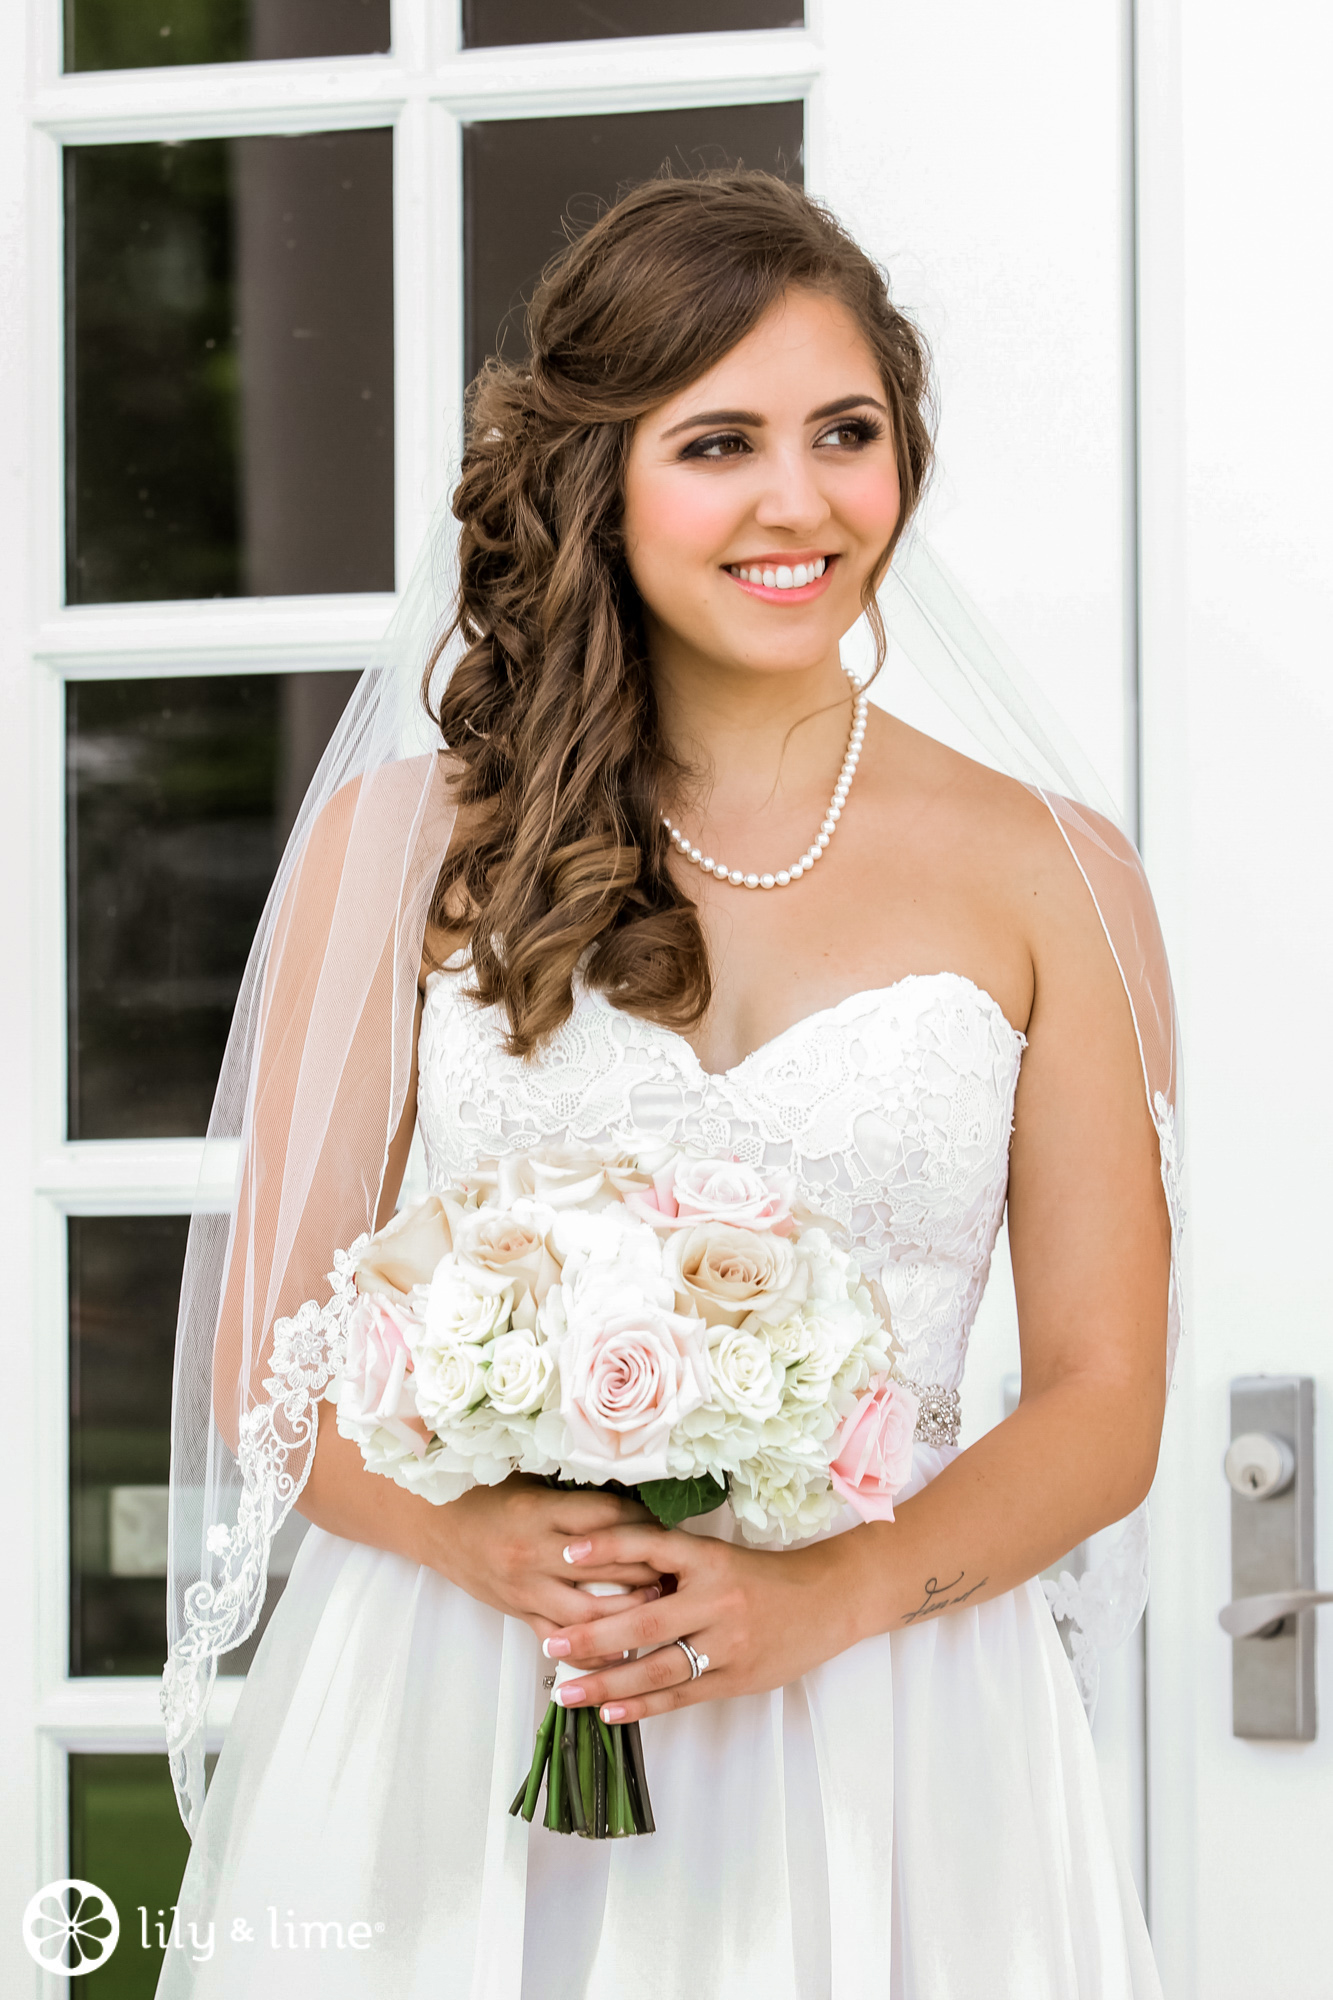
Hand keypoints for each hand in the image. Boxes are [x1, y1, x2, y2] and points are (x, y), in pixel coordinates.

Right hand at [418, 1476, 664, 1652]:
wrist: (437, 1526)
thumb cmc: (489, 1496)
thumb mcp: (533, 1483)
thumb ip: (576, 1497)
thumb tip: (636, 1501)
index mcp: (540, 1514)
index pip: (606, 1519)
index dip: (644, 1522)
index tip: (671, 1524)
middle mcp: (535, 1555)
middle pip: (606, 1567)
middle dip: (649, 1570)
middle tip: (682, 1571)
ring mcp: (527, 1590)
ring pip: (589, 1612)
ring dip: (629, 1613)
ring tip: (661, 1609)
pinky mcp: (520, 1614)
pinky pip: (561, 1641)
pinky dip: (594, 1650)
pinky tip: (623, 1652)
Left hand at [539, 1520, 867, 1721]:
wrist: (828, 1600)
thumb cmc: (764, 1577)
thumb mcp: (720, 1558)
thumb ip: (675, 1568)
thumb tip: (612, 1575)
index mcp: (709, 1558)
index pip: (650, 1548)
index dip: (607, 1549)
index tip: (566, 1554)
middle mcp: (715, 1599)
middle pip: (643, 1620)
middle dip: (592, 1635)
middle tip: (550, 1644)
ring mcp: (727, 1643)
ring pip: (656, 1667)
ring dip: (606, 1682)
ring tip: (566, 1691)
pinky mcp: (735, 1678)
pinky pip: (680, 1695)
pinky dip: (641, 1706)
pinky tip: (608, 1712)